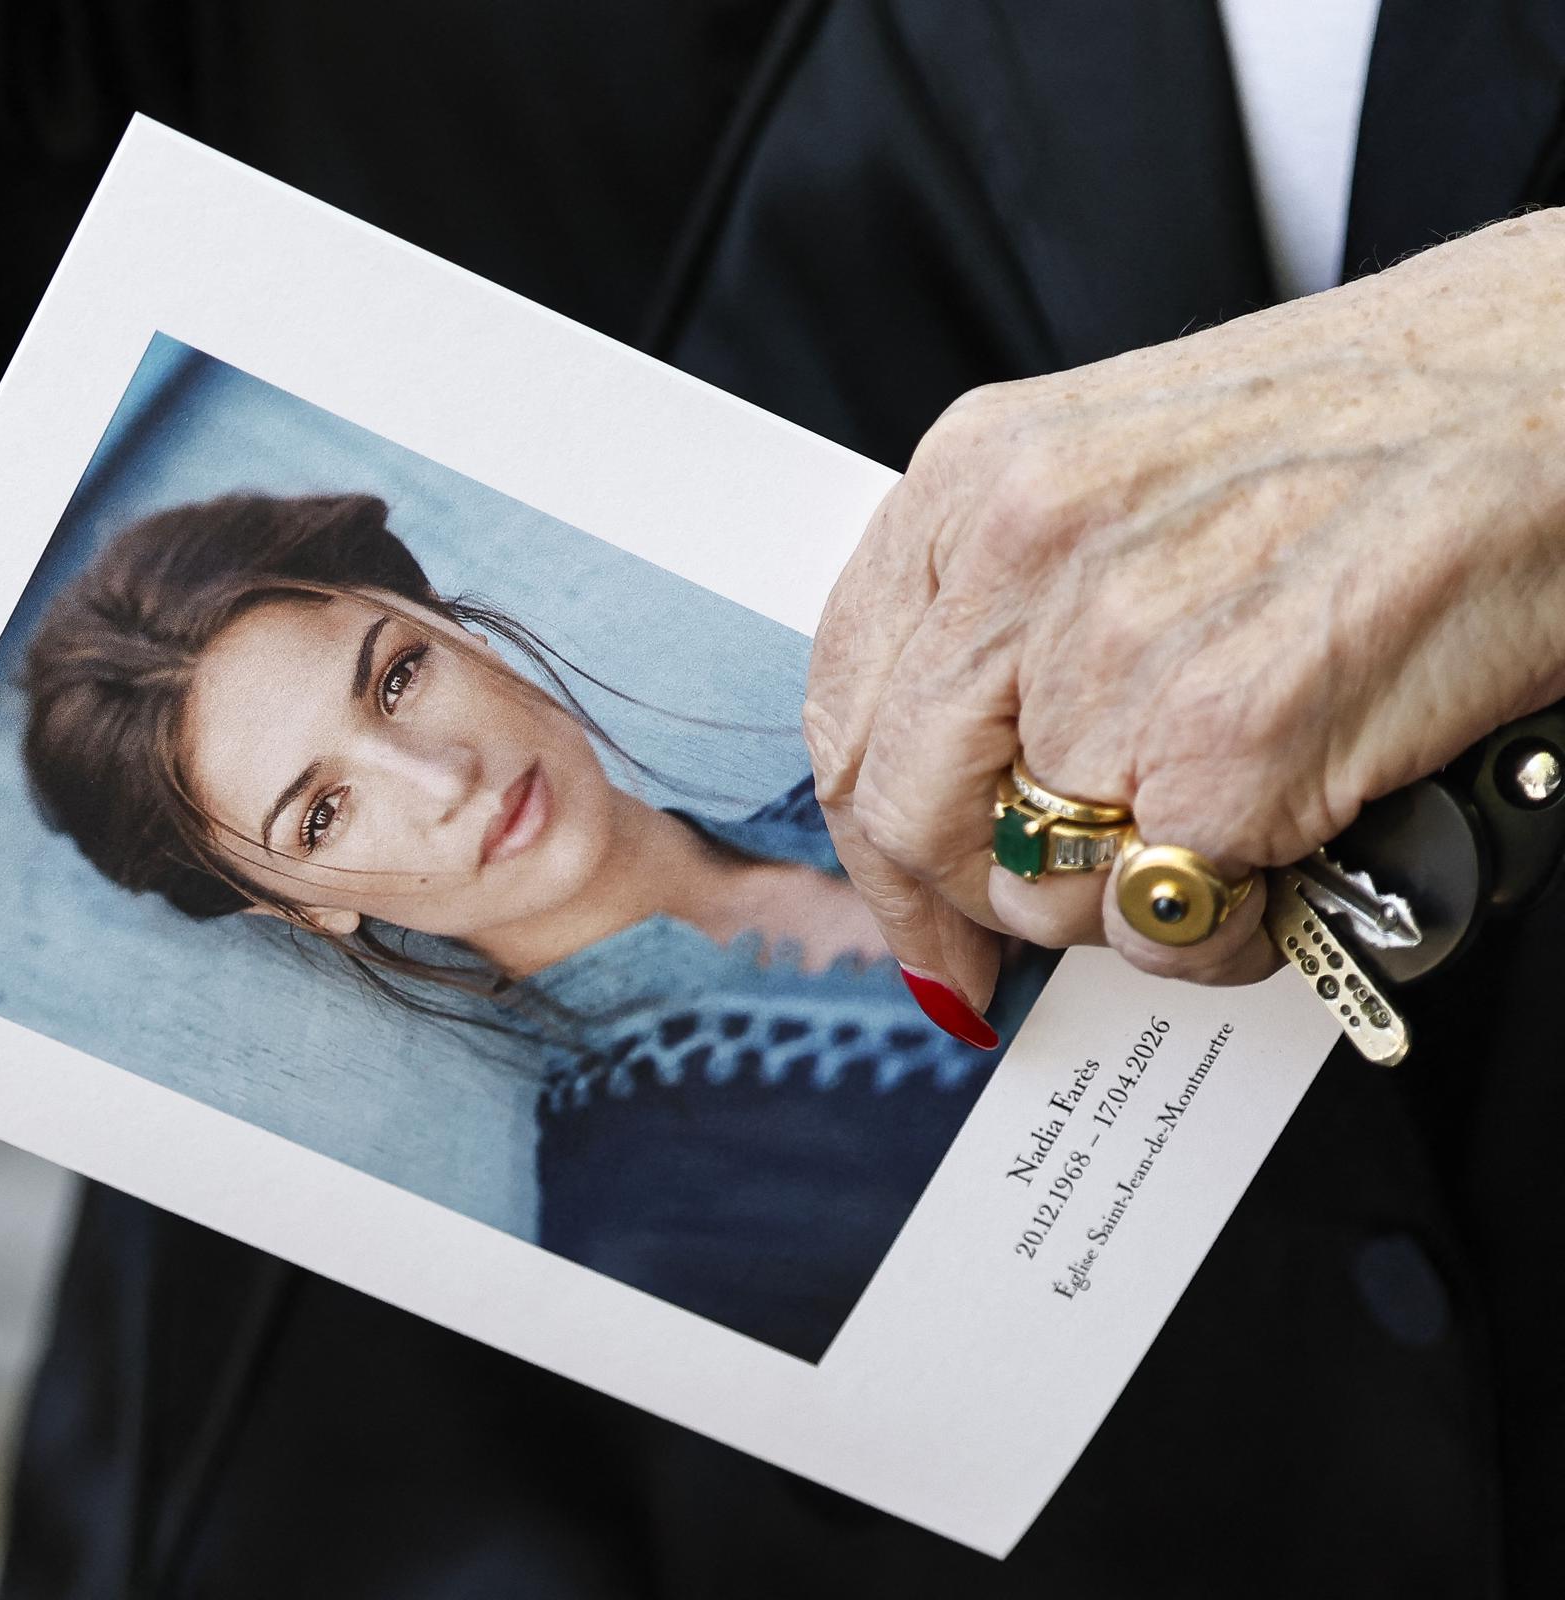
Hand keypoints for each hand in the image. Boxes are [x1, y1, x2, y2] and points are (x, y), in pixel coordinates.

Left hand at [803, 209, 1564, 1029]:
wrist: (1557, 391)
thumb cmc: (1373, 426)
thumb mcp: (1124, 467)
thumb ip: (1013, 607)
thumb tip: (953, 779)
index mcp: (977, 480)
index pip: (844, 702)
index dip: (866, 834)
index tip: (905, 900)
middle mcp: (1025, 558)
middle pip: (907, 809)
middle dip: (961, 905)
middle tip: (1016, 942)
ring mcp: (1121, 653)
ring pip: (1038, 884)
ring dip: (1119, 908)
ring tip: (1210, 850)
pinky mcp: (1232, 743)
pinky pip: (1163, 920)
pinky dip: (1219, 932)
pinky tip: (1278, 864)